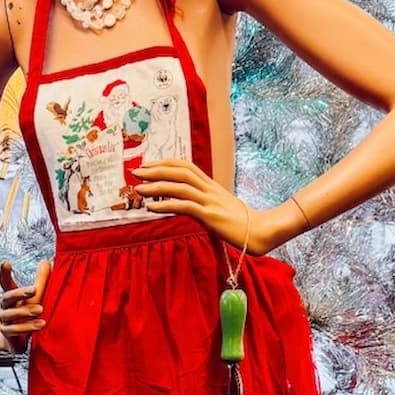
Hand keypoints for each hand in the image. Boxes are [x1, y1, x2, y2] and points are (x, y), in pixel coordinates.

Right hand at [0, 259, 50, 352]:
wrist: (14, 342)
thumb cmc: (26, 317)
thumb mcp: (34, 298)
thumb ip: (40, 281)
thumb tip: (46, 262)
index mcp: (11, 298)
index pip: (5, 283)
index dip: (4, 274)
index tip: (5, 263)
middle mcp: (5, 308)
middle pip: (7, 297)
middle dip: (20, 293)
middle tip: (34, 290)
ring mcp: (4, 321)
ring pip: (10, 315)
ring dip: (25, 312)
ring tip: (40, 310)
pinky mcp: (7, 335)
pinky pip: (13, 331)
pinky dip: (26, 327)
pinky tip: (39, 324)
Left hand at [133, 160, 275, 254]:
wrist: (259, 231)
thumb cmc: (239, 223)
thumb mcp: (219, 207)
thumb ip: (203, 202)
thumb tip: (186, 203)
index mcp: (211, 185)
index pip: (186, 166)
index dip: (166, 163)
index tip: (149, 165)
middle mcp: (209, 189)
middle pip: (180, 171)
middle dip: (156, 170)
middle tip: (135, 171)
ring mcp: (209, 201)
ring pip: (179, 186)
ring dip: (156, 186)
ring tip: (138, 188)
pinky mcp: (209, 216)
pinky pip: (184, 207)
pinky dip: (165, 205)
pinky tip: (151, 207)